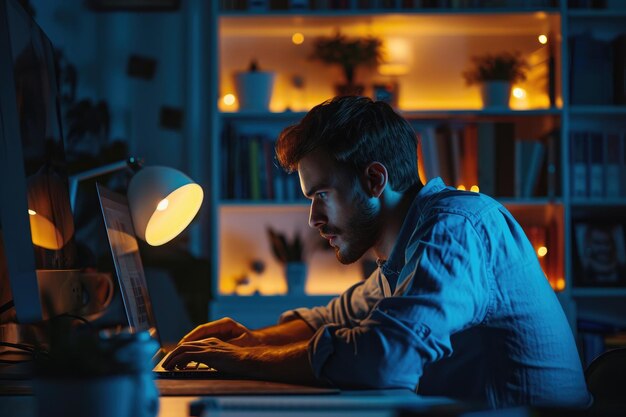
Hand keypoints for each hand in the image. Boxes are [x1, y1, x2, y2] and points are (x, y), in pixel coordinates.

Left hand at [162, 337, 316, 384]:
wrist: (248, 360)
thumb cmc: (240, 362)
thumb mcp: (225, 359)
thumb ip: (215, 360)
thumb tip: (207, 365)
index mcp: (213, 342)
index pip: (193, 345)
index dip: (182, 352)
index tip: (174, 360)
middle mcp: (209, 342)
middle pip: (186, 345)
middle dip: (174, 354)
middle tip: (166, 363)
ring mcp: (207, 346)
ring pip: (183, 349)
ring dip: (172, 357)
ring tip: (166, 366)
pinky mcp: (206, 353)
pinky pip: (186, 355)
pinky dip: (177, 360)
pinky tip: (173, 366)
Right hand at [180, 317, 261, 346]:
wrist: (259, 343)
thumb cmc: (252, 343)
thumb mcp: (241, 343)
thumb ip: (228, 346)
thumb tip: (215, 349)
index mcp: (225, 324)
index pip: (204, 328)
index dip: (192, 336)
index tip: (183, 344)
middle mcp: (220, 326)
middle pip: (200, 332)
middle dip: (188, 341)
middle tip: (177, 350)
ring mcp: (219, 331)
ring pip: (201, 337)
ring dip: (191, 345)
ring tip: (180, 353)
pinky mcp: (219, 337)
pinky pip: (205, 342)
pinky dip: (198, 348)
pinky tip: (190, 355)